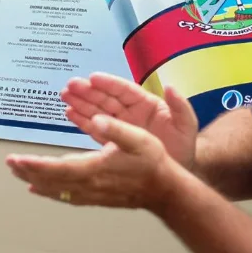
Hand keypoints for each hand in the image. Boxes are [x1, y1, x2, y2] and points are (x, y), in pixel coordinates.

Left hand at [6, 114, 174, 210]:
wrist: (165, 189)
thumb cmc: (151, 162)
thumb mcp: (138, 138)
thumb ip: (116, 129)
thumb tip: (97, 119)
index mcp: (95, 168)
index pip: (57, 168)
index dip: (35, 165)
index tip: (17, 159)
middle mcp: (89, 184)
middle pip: (51, 181)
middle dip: (28, 172)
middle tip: (9, 164)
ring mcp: (91, 193)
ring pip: (56, 190)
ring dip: (35, 181)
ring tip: (18, 173)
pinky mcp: (94, 197)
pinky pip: (65, 196)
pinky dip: (49, 192)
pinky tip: (40, 190)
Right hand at [62, 73, 198, 168]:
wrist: (177, 175)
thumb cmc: (183, 148)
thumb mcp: (186, 126)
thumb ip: (180, 107)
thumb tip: (170, 87)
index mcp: (146, 104)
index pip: (125, 90)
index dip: (109, 84)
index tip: (93, 77)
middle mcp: (130, 112)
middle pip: (106, 98)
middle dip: (88, 91)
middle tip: (71, 85)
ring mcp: (120, 126)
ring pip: (97, 110)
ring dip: (81, 103)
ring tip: (65, 96)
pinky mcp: (113, 140)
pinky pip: (95, 128)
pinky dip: (82, 121)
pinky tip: (70, 113)